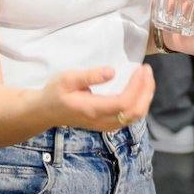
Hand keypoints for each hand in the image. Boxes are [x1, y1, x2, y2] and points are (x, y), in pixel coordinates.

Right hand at [40, 64, 154, 133]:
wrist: (47, 112)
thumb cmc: (55, 92)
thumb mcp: (67, 79)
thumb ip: (89, 76)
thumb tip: (112, 71)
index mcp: (93, 109)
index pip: (124, 102)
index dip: (137, 86)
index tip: (140, 68)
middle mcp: (103, 121)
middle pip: (135, 112)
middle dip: (146, 90)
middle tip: (147, 70)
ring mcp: (107, 125)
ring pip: (136, 116)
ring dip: (145, 96)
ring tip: (146, 77)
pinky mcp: (108, 124)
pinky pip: (131, 116)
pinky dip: (140, 102)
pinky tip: (140, 89)